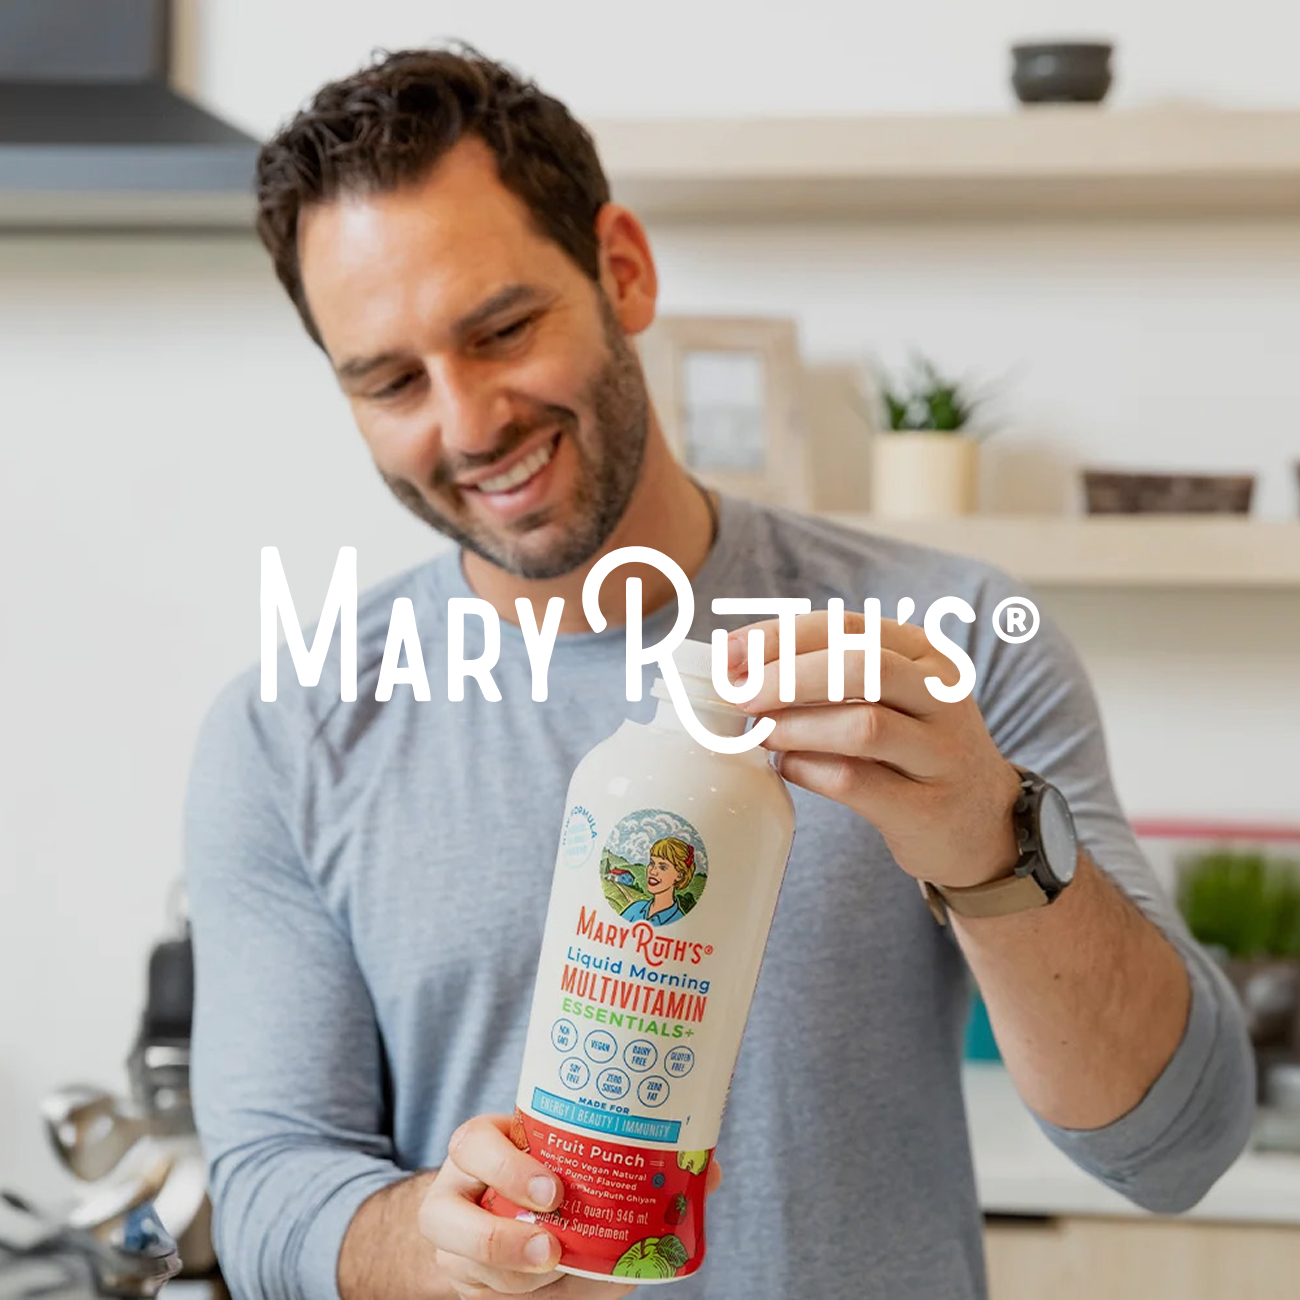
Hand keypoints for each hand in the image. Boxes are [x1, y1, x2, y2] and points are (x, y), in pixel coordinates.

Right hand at [418, 1114, 721, 1296]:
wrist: (511, 1228)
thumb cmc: (557, 1189)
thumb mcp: (580, 1168)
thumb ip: (636, 1171)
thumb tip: (709, 1170)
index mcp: (487, 1146)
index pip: (476, 1143)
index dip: (509, 1167)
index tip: (555, 1188)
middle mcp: (459, 1192)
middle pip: (446, 1214)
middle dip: (499, 1238)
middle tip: (552, 1247)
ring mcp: (454, 1241)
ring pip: (462, 1265)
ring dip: (512, 1274)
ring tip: (554, 1268)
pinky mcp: (463, 1280)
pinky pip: (479, 1295)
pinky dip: (518, 1294)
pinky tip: (553, 1283)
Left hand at [731, 610, 1021, 888]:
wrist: (983, 823)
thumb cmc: (913, 749)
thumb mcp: (888, 697)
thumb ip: (827, 676)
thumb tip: (736, 666)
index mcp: (925, 654)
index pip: (845, 627)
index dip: (780, 637)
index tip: (728, 654)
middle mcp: (942, 695)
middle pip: (859, 667)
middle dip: (786, 677)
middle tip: (739, 695)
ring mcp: (942, 753)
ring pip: (862, 725)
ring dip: (795, 727)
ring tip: (760, 734)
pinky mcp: (928, 808)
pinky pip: (858, 782)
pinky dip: (809, 771)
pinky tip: (787, 767)